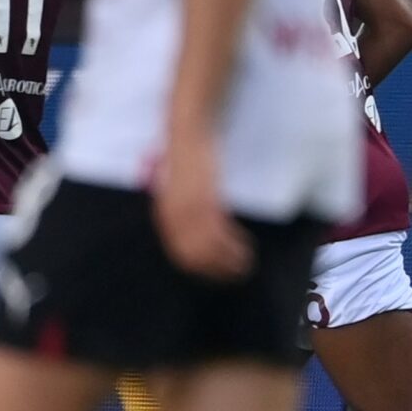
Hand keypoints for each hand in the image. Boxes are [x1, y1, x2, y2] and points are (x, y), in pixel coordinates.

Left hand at [152, 127, 251, 280]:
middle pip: (196, 258)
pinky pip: (219, 233)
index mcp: (165, 217)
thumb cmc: (185, 160)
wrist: (188, 135)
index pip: (182, 256)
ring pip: (210, 250)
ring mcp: (189, 210)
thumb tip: (192, 233)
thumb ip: (181, 212)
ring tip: (246, 264)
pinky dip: (233, 245)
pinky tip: (244, 248)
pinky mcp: (205, 201)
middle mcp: (174, 218)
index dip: (202, 270)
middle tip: (237, 274)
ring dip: (230, 261)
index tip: (219, 275)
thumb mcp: (176, 191)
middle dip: (218, 271)